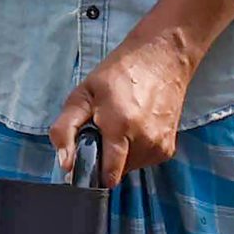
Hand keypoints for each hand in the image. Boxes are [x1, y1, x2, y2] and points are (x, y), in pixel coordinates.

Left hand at [50, 32, 196, 185]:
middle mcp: (144, 141)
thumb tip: (65, 164)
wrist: (162, 59)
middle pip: (115, 172)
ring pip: (129, 168)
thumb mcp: (82, 94)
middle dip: (104, 158)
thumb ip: (66, 129)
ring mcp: (160, 146)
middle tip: (103, 131)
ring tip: (121, 127)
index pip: (107, 175)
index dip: (91, 171)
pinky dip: (136, 151)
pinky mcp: (168, 148)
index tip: (85, 158)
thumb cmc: (119, 73)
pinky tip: (136, 128)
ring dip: (120, 155)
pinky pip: (143, 161)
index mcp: (120, 127)